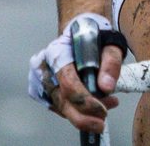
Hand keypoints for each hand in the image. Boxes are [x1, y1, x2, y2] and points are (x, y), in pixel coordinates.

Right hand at [28, 13, 125, 134]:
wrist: (79, 29)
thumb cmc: (94, 34)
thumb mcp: (110, 42)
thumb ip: (110, 62)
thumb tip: (106, 87)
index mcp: (57, 52)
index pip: (68, 83)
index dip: (85, 101)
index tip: (103, 109)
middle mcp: (43, 67)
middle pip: (61, 100)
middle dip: (83, 115)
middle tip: (102, 122)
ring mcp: (39, 79)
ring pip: (60, 107)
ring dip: (82, 114)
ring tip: (106, 106)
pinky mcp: (40, 90)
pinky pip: (58, 106)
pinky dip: (75, 111)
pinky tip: (92, 105)